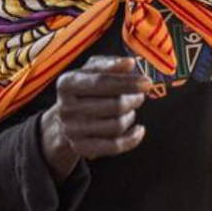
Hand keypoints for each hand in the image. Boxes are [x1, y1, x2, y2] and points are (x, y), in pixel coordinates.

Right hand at [41, 55, 149, 181]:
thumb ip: (110, 64)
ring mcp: (72, 130)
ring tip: (130, 110)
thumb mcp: (91, 71)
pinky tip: (139, 130)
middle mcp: (66, 107)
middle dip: (133, 100)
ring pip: (116, 126)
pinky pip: (114, 146)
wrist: (64, 119)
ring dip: (131, 116)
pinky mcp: (81, 147)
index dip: (127, 82)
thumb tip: (129, 63)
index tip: (147, 82)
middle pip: (114, 105)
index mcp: (67, 83)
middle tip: (140, 96)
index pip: (101, 81)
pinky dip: (132, 139)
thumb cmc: (84, 90)